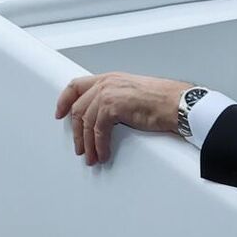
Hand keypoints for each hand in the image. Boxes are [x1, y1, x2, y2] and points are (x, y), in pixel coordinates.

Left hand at [54, 72, 192, 165]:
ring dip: (87, 143)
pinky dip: (99, 145)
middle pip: (78, 107)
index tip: (59, 113)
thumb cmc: (162, 101)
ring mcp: (109, 93)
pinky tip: (103, 154)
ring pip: (86, 121)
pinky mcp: (114, 106)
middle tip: (79, 148)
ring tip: (91, 157)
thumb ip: (115, 100)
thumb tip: (103, 118)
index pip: (77, 85)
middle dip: (76, 131)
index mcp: (110, 78)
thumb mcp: (132, 94)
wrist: (177, 104)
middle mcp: (107, 83)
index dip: (64, 100)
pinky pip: (99, 130)